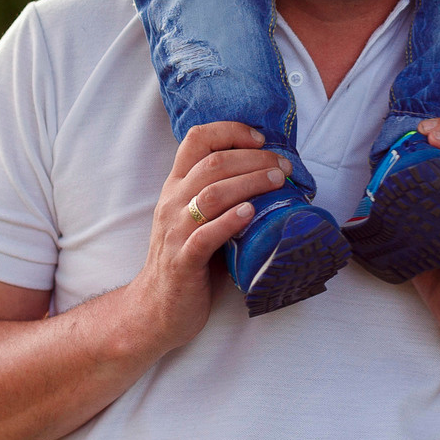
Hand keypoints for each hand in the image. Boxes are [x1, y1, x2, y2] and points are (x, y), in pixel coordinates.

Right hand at [125, 122, 289, 351]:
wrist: (156, 308)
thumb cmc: (187, 259)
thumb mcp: (197, 218)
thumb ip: (221, 196)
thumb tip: (273, 176)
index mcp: (176, 186)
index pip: (196, 139)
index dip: (230, 131)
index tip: (261, 139)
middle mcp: (172, 202)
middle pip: (212, 164)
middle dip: (253, 159)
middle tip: (283, 166)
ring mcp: (175, 231)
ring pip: (211, 194)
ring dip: (249, 183)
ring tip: (277, 182)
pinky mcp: (183, 260)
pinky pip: (205, 236)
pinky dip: (230, 221)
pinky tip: (250, 213)